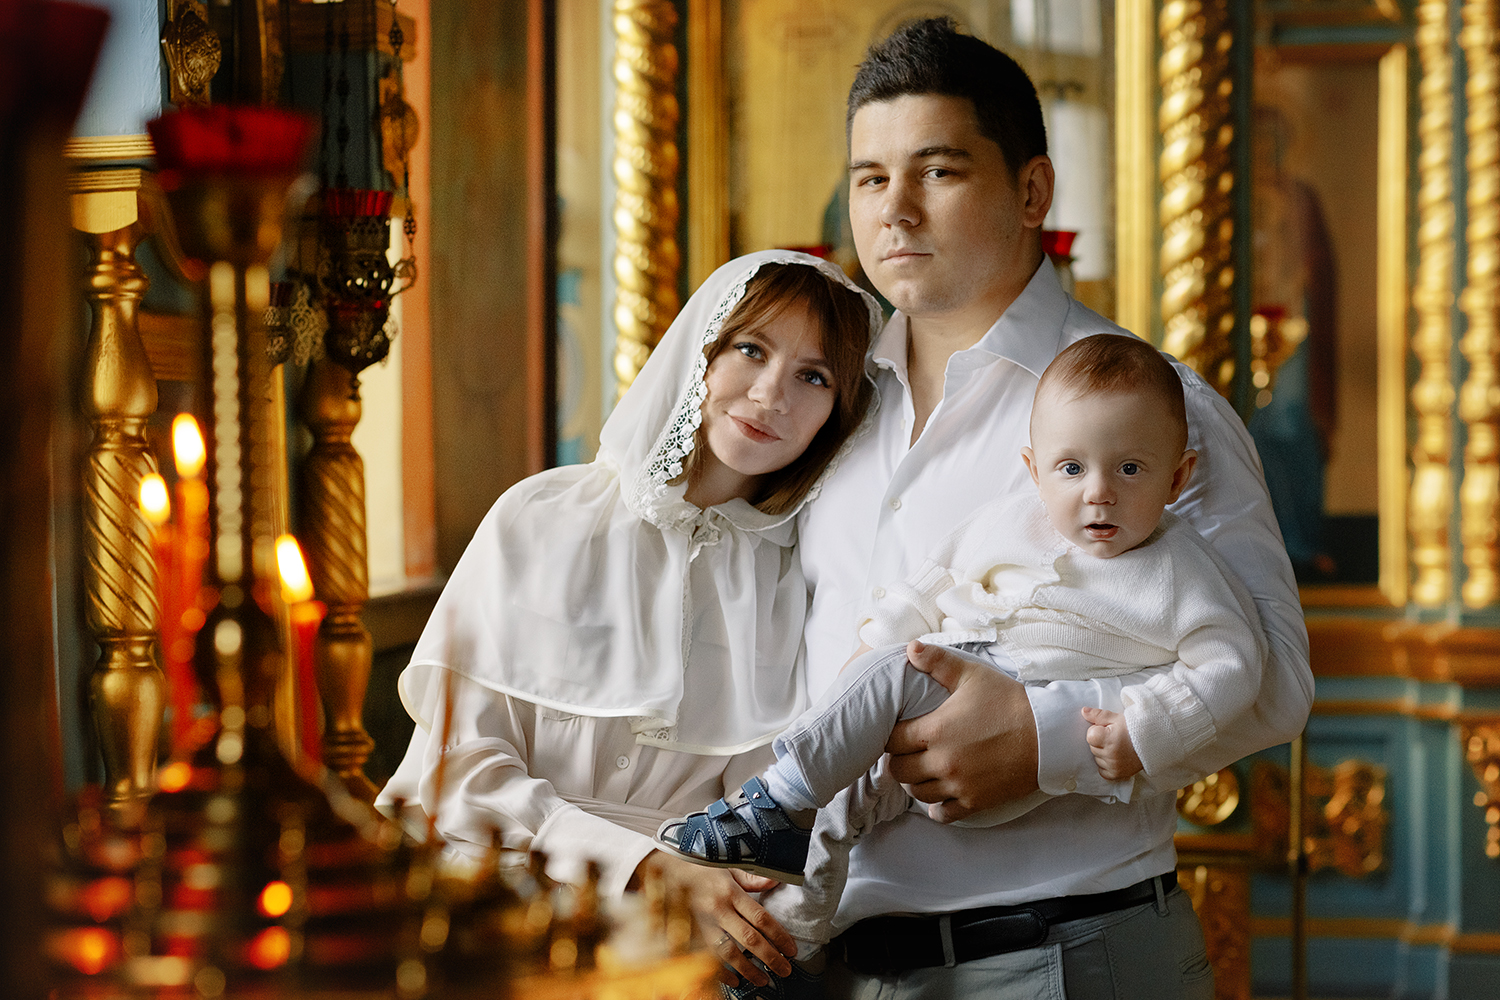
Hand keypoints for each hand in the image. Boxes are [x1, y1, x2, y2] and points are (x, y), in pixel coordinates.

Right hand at [635, 852, 794, 984]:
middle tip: (785, 970)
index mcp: (729, 891)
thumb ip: (752, 878)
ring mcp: (701, 924)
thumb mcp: (727, 867)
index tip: (791, 949)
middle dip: (770, 957)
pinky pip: (706, 958)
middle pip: (749, 939)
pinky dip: (721, 973)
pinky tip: (734, 981)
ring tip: (764, 980)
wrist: (663, 870)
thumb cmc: (699, 868)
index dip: (778, 936)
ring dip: (748, 970)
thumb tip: (774, 882)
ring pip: (729, 953)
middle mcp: (717, 909)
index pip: (761, 918)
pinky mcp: (689, 934)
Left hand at [885, 640, 1039, 822]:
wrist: (1047, 734)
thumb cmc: (1008, 702)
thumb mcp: (972, 675)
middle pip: (899, 771)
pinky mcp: (975, 802)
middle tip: (908, 752)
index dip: (891, 736)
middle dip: (899, 761)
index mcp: (935, 730)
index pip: (891, 741)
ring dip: (916, 782)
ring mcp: (958, 785)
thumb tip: (910, 647)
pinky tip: (941, 794)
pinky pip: (943, 814)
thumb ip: (937, 662)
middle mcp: (942, 762)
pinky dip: (937, 807)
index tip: (899, 732)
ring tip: (923, 771)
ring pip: (917, 793)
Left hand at [1082, 706, 1142, 780]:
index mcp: (1110, 739)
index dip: (1096, 730)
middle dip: (1099, 742)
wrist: (1152, 742)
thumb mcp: (1116, 718)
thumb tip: (1083, 711)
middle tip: (1113, 737)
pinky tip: (1114, 757)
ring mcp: (1114, 766)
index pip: (1090, 736)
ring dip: (1102, 753)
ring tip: (1116, 747)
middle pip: (1093, 748)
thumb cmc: (1134, 728)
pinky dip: (1105, 765)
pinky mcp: (1118, 774)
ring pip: (1097, 759)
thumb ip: (1098, 715)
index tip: (1106, 729)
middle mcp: (1111, 755)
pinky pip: (1102, 771)